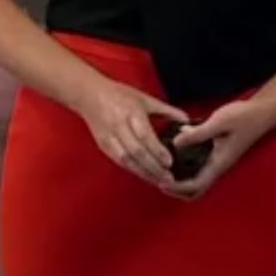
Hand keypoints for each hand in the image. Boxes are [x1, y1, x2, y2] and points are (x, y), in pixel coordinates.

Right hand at [74, 77, 192, 193]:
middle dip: (153, 168)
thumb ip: (167, 110)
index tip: (169, 162)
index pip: (145, 135)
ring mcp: (109, 137)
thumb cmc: (118, 94)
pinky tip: (144, 175)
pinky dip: (133, 170)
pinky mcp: (103, 145)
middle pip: (136, 152)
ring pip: (126, 160)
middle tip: (169, 179)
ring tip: (159, 181)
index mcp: (130, 112)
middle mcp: (119, 126)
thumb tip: (187, 120)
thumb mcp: (145, 99)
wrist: (88, 94)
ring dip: (143, 173)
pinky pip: (119, 161)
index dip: (157, 151)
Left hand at [168, 99, 274, 198]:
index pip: (196, 186)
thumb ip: (198, 133)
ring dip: (179, 181)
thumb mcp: (219, 122)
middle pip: (196, 190)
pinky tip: (172, 155)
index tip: (160, 182)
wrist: (260, 113)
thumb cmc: (243, 117)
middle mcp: (217, 166)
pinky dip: (184, 168)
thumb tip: (175, 143)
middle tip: (157, 180)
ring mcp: (216, 161)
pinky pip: (198, 167)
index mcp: (219, 163)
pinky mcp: (215, 154)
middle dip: (176, 190)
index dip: (177, 187)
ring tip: (161, 171)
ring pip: (197, 180)